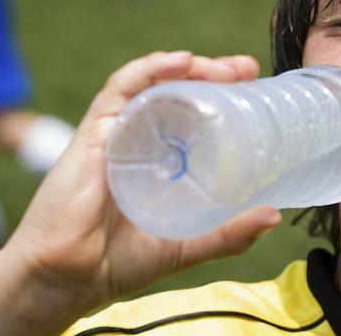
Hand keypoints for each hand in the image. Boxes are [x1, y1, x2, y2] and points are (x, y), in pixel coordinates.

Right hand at [0, 51, 281, 316]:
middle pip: (178, 92)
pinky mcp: (93, 133)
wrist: (66, 278)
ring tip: (222, 67)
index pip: (195, 115)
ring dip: (188, 67)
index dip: (224, 96)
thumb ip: (228, 234)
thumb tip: (274, 215)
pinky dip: (147, 69)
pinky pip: (119, 90)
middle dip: (213, 74)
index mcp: (161, 161)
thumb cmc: (118, 263)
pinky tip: (179, 62)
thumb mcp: (187, 245)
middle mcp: (140, 141)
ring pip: (152, 83)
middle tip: (246, 70)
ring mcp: (117, 134)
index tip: (255, 87)